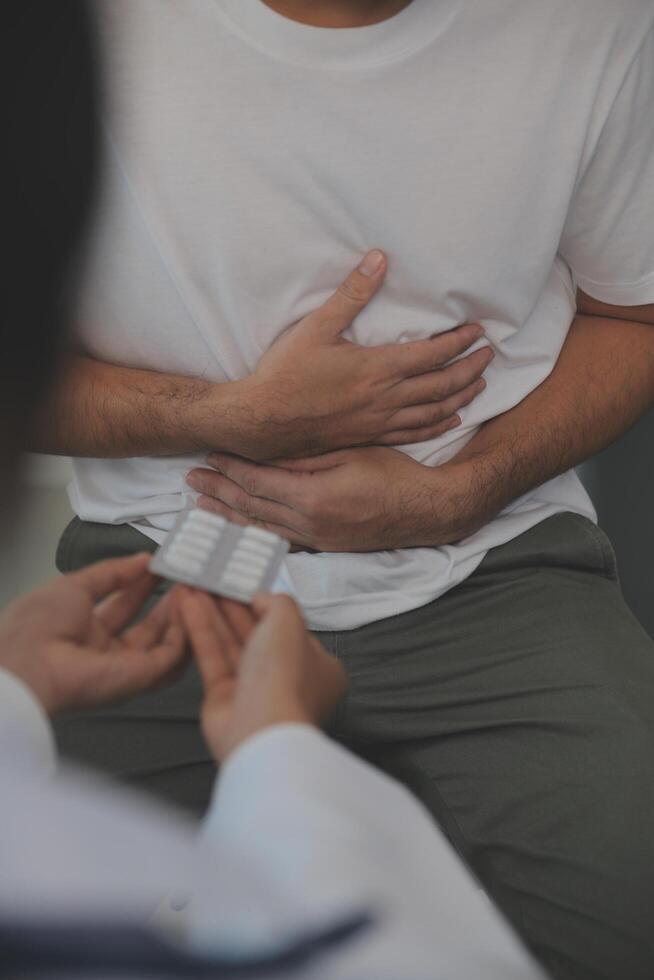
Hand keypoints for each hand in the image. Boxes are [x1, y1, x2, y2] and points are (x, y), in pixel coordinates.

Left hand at [0, 553, 185, 714]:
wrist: (31, 663)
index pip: (124, 604)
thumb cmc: (42, 622)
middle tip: (187, 576)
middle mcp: (106, 649)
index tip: (163, 565)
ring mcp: (125, 666)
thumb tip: (143, 558)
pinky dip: (184, 633)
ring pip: (163, 641)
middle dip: (168, 600)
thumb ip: (112, 572)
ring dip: (180, 615)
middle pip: (147, 625)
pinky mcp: (141, 678)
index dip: (143, 584)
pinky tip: (191, 608)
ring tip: (195, 589)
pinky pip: (170, 656)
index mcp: (84, 628)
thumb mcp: (75, 585)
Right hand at [177, 590, 345, 762]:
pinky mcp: (224, 698)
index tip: (245, 585)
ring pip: (231, 644)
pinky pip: (213, 657)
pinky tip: (187, 605)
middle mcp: (287, 679)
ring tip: (193, 585)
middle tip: (212, 580)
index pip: (291, 630)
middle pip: (257, 634)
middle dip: (234, 606)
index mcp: (317, 667)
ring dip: (213, 613)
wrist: (259, 728)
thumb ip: (276, 602)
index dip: (267, 606)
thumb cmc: (285, 674)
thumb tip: (260, 597)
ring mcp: (254, 690)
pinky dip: (201, 631)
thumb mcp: (289, 622)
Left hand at [187, 446, 479, 551]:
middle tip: (190, 482)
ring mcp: (317, 541)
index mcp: (313, 499)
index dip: (230, 469)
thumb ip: (305, 459)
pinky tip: (239, 533)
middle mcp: (309, 526)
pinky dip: (255, 536)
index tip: (208, 456)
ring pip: (260, 530)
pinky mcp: (325, 548)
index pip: (258, 483)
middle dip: (218, 494)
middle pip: (252, 508)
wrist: (426, 510)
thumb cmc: (393, 473)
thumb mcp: (349, 453)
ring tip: (201, 510)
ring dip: (228, 518)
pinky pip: (280, 543)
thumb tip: (264, 456)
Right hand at [238, 249, 491, 459]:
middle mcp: (386, 398)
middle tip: (488, 355)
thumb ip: (352, 294)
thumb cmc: (286, 374)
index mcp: (378, 368)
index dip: (460, 342)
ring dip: (462, 396)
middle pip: (443, 384)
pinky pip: (415, 434)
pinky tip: (451, 420)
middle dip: (471, 368)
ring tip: (480, 384)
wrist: (263, 422)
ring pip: (435, 411)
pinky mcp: (370, 437)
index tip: (478, 332)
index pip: (433, 354)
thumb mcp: (316, 327)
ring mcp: (380, 422)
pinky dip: (439, 426)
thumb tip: (378, 259)